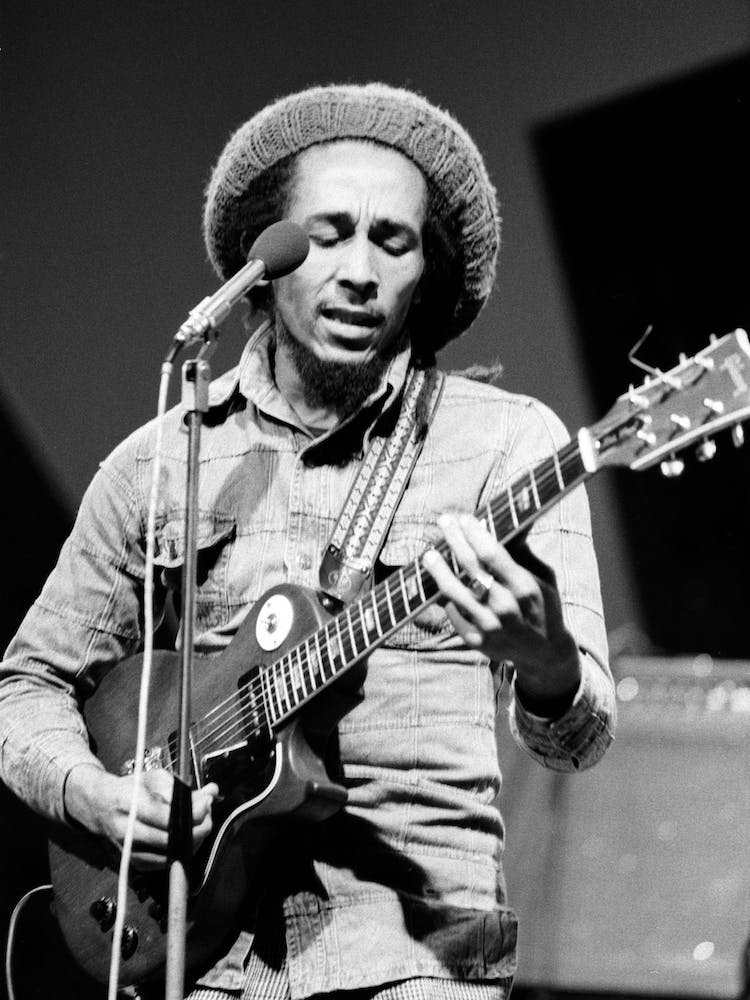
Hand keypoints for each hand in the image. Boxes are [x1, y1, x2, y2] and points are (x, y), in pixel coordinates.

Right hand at [64, 765, 218, 869]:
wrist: (98, 806)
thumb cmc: (130, 789)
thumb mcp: (155, 779)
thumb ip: (184, 788)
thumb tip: (213, 792)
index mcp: (130, 805)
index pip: (169, 817)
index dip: (194, 812)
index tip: (207, 802)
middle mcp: (126, 832)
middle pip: (172, 840)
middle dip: (198, 828)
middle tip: (208, 815)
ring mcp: (128, 851)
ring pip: (170, 855)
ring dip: (192, 841)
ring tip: (199, 824)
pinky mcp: (132, 864)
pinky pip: (164, 864)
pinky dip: (179, 852)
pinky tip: (185, 837)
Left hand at [422, 513, 580, 714]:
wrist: (544, 653)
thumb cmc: (542, 605)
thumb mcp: (543, 577)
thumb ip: (523, 551)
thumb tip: (511, 518)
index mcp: (524, 587)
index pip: (492, 554)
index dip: (474, 533)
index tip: (464, 518)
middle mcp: (506, 607)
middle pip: (470, 567)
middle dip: (454, 540)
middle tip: (443, 521)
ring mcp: (489, 626)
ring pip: (454, 592)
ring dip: (439, 569)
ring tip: (429, 554)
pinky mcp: (475, 641)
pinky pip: (452, 613)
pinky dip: (446, 597)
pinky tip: (440, 583)